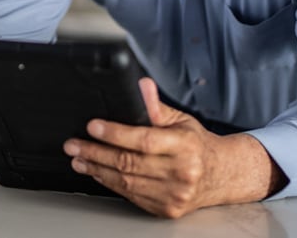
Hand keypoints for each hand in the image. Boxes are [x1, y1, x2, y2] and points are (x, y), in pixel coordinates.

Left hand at [62, 78, 282, 217]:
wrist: (222, 176)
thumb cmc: (198, 145)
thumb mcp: (182, 120)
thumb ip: (157, 106)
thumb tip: (142, 86)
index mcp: (185, 146)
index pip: (143, 139)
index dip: (114, 133)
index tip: (92, 127)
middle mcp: (181, 172)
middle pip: (129, 163)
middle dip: (95, 152)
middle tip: (74, 145)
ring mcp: (174, 194)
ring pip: (126, 182)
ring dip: (97, 169)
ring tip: (79, 159)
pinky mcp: (167, 209)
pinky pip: (131, 196)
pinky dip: (110, 183)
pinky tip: (98, 173)